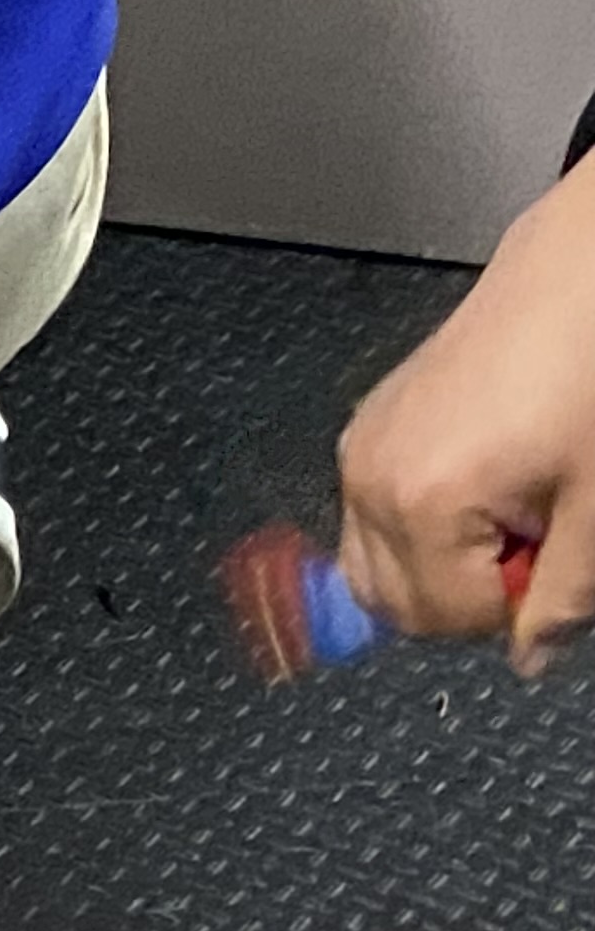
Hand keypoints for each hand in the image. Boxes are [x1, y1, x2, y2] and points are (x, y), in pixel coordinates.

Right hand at [335, 158, 594, 677]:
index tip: (555, 567)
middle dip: (464, 598)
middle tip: (533, 547)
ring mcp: (359, 454)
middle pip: (393, 605)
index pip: (446, 618)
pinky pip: (372, 519)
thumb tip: (531, 654)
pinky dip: (420, 528)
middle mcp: (370, 481)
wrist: (572, 276)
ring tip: (509, 516)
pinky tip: (483, 485)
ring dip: (439, 567)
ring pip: (373, 569)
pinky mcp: (364, 431)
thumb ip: (566, 592)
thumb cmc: (590, 369)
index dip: (510, 614)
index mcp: (423, 503)